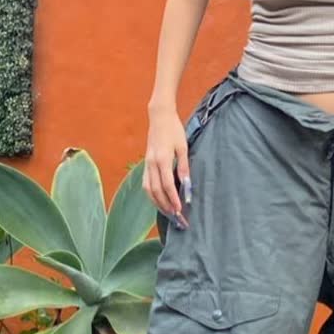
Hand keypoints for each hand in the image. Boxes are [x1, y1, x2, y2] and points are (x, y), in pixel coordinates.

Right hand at [144, 109, 191, 225]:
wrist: (159, 117)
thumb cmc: (174, 130)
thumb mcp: (183, 147)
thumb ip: (184, 167)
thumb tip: (187, 184)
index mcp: (162, 159)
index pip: (167, 184)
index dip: (173, 198)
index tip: (180, 209)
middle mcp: (151, 164)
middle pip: (156, 190)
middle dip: (165, 205)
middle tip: (176, 216)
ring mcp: (146, 164)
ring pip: (148, 189)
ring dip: (157, 202)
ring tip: (167, 212)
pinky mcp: (145, 164)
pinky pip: (146, 184)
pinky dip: (151, 195)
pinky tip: (159, 200)